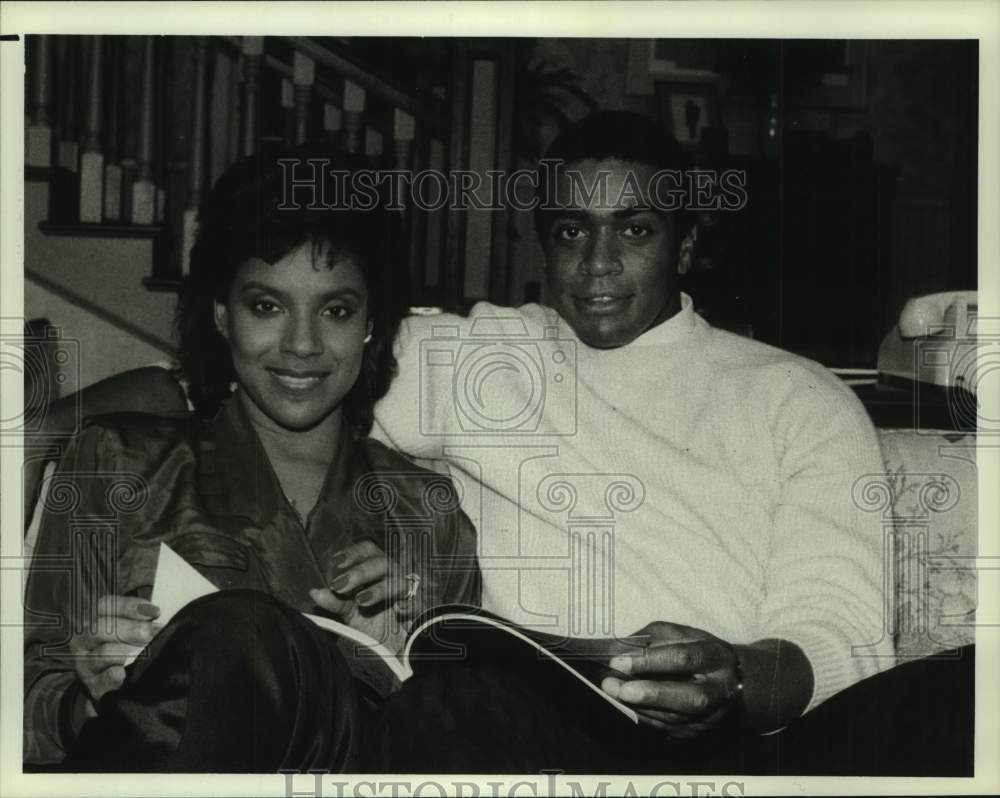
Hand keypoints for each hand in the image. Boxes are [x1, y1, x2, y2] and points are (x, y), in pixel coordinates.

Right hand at [69, 595, 160, 704]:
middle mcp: (87, 641)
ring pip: (102, 653)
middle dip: (129, 629)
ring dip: (124, 651)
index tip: (154, 612)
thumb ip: (144, 621)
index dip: (129, 606)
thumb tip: (161, 618)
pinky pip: (101, 680)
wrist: (112, 685)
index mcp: (97, 621)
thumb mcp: (132, 631)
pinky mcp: (93, 686)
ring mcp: (87, 664)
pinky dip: (112, 676)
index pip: (106, 606)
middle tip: (149, 633)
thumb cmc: (129, 650)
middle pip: (100, 628)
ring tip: (143, 652)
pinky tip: (123, 673)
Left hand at [309, 540, 415, 653]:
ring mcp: (407, 593)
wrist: (396, 650)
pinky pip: (418, 603)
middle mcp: (393, 577)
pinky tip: (398, 610)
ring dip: (379, 589)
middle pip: (381, 562)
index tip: (336, 562)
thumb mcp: (351, 614)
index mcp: (376, 571)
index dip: (353, 553)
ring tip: (361, 601)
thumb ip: (335, 602)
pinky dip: (409, 604)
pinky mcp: (419, 610)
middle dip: (360, 572)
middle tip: (339, 585)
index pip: (368, 551)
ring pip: (398, 581)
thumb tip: (315, 592)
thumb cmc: (374, 624)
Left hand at [601, 621, 742, 737]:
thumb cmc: (700, 652)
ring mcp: (710, 717)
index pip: (683, 659)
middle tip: (613, 686)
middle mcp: (718, 691)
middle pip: (686, 698)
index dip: (649, 661)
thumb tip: (617, 648)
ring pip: (672, 718)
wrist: (734, 683)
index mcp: (716, 658)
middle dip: (647, 694)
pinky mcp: (696, 733)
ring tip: (611, 692)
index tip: (617, 660)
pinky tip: (624, 704)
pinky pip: (665, 728)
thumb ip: (651, 638)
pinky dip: (642, 715)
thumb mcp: (682, 634)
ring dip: (637, 706)